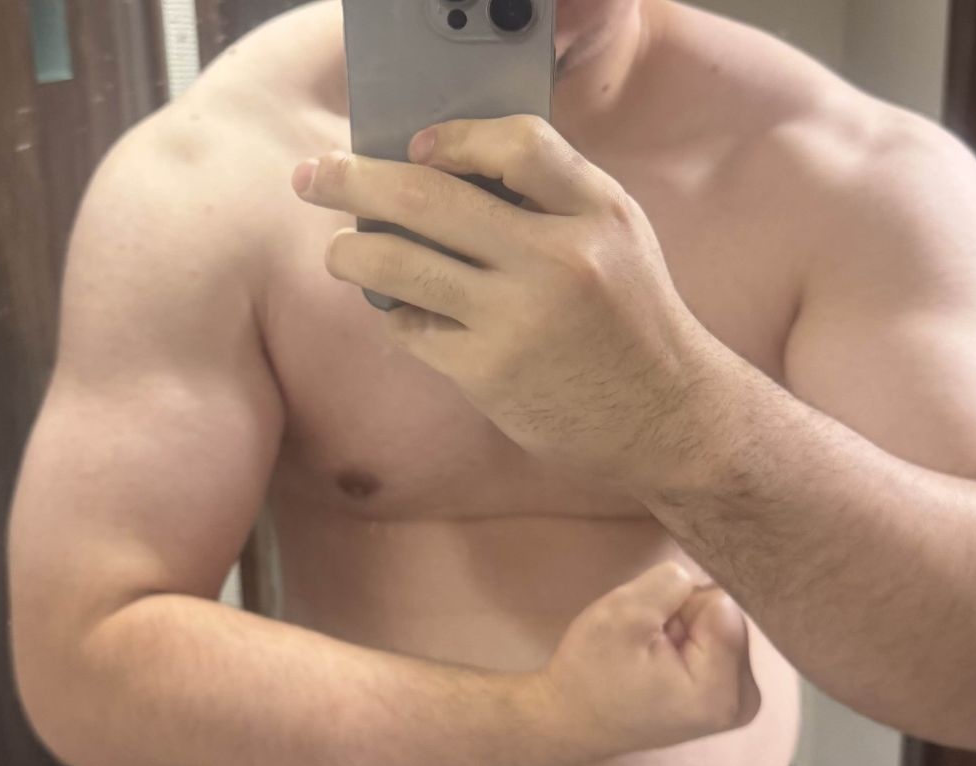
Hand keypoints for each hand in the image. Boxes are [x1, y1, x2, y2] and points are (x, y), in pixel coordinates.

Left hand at [292, 116, 713, 484]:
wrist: (663, 417)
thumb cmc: (632, 321)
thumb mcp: (617, 240)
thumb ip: (554, 198)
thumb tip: (447, 170)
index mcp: (597, 214)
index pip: (516, 144)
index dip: (452, 137)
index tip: (412, 145)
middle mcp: (557, 260)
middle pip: (429, 197)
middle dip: (354, 179)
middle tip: (312, 175)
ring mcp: (518, 320)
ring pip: (400, 265)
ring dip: (351, 253)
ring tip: (339, 252)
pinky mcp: (489, 373)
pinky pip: (415, 329)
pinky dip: (399, 316)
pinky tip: (405, 314)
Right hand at [536, 561, 760, 759]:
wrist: (570, 722)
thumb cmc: (590, 675)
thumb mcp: (623, 614)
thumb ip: (670, 583)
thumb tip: (700, 577)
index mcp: (723, 690)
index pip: (723, 604)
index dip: (682, 602)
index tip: (650, 629)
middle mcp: (744, 700)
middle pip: (726, 617)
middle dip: (686, 617)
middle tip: (645, 644)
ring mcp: (738, 701)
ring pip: (720, 626)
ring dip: (685, 629)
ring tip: (649, 655)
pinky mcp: (725, 697)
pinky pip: (716, 643)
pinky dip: (688, 643)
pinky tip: (661, 663)